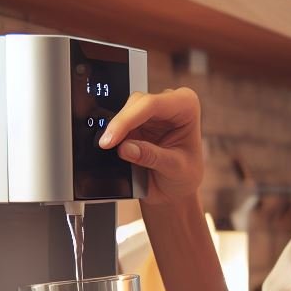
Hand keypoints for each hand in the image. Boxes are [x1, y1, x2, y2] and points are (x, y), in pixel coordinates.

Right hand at [98, 88, 203, 205]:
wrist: (178, 187)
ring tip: (107, 147)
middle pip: (137, 103)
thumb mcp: (174, 169)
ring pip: (125, 109)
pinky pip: (120, 121)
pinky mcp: (138, 120)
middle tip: (105, 145)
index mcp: (186, 106)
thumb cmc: (185, 175)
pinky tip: (110, 145)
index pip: (153, 104)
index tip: (111, 139)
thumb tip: (124, 147)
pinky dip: (114, 133)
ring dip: (115, 128)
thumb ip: (151, 156)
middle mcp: (170, 103)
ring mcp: (153, 111)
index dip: (128, 119)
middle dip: (119, 123)